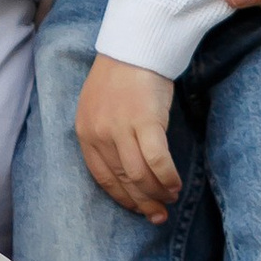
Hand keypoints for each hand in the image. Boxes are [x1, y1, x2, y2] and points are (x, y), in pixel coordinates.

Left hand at [75, 54, 180, 220]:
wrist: (135, 45)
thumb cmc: (121, 75)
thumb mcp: (100, 107)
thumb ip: (105, 135)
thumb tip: (127, 168)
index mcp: (84, 132)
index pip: (102, 178)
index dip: (123, 198)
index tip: (138, 209)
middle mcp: (99, 134)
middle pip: (122, 180)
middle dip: (142, 202)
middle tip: (158, 215)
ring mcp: (120, 128)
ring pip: (139, 175)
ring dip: (157, 192)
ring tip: (170, 198)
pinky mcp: (145, 122)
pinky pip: (157, 161)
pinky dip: (167, 177)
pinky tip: (176, 183)